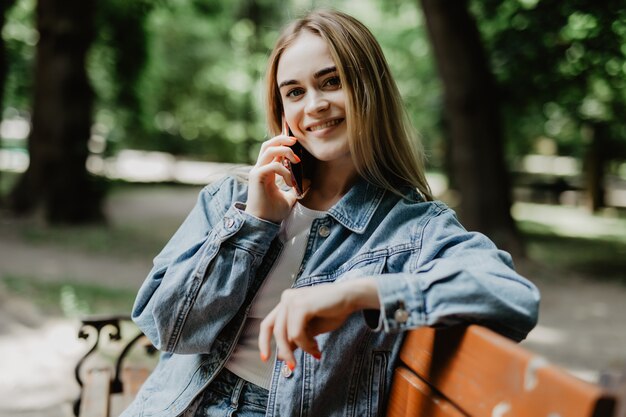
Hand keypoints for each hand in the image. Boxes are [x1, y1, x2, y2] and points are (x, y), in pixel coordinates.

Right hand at [245, 134, 301, 222]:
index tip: (297, 144)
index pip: (272, 149)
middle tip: (296, 141)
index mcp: (266, 170)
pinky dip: (284, 171)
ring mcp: (257, 171)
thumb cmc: (273, 211)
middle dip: (282, 139)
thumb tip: (308, 182)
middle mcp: (260, 168)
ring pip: (269, 150)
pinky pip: (273, 166)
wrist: (264, 223)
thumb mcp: (289, 197)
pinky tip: (290, 182)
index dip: (283, 143)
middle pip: (268, 144)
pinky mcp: (257, 177)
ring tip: (297, 161)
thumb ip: (296, 188)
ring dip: (285, 151)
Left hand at [258, 279, 379, 369]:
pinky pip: (296, 333)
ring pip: (285, 334)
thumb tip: (281, 355)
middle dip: (283, 351)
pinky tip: (316, 346)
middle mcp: (286, 298)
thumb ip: (296, 339)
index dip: (264, 342)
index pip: (268, 324)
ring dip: (301, 348)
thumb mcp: (311, 329)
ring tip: (315, 352)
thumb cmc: (333, 311)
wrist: (351, 298)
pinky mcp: (300, 305)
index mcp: (287, 302)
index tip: (266, 359)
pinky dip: (306, 344)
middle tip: (292, 365)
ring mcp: (292, 300)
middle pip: (274, 331)